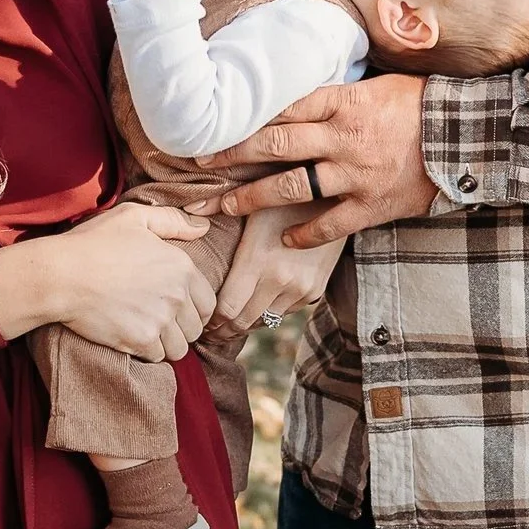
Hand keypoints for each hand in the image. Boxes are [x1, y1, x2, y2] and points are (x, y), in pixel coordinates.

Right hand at [0, 199, 216, 357]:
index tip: (175, 308)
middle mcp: (177, 295)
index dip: (193, 309)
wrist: (61, 275)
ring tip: (148, 332)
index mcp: (182, 267)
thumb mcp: (134, 218)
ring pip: (179, 348)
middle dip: (180, 328)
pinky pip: (157, 357)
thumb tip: (204, 227)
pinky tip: (133, 338)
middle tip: (159, 321)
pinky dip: (147, 352)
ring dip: (166, 344)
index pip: (208, 303)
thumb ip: (172, 221)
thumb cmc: (93, 243)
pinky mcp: (141, 340)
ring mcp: (160, 320)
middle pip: (195, 329)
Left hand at [210, 209, 337, 336]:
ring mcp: (300, 289)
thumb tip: (189, 207)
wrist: (339, 203)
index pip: (226, 308)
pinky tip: (255, 308)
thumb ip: (219, 204)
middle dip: (223, 330)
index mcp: (258, 260)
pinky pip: (284, 313)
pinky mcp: (314, 291)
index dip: (210, 320)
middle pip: (242, 321)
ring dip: (245, 325)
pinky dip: (267, 314)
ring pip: (263, 321)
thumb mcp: (255, 200)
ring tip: (228, 324)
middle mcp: (280, 280)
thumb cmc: (289, 197)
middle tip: (208, 331)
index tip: (201, 320)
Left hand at [214, 75, 437, 248]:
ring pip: (292, 187)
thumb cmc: (422, 104)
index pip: (282, 105)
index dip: (244, 116)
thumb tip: (299, 88)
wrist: (468, 137)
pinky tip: (286, 241)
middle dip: (232, 154)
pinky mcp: (371, 206)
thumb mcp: (377, 83)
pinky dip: (305, 235)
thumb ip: (337, 91)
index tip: (215, 122)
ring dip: (254, 198)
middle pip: (275, 145)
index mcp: (343, 102)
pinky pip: (328, 224)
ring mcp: (355, 175)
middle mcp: (342, 138)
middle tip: (199, 161)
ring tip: (226, 206)